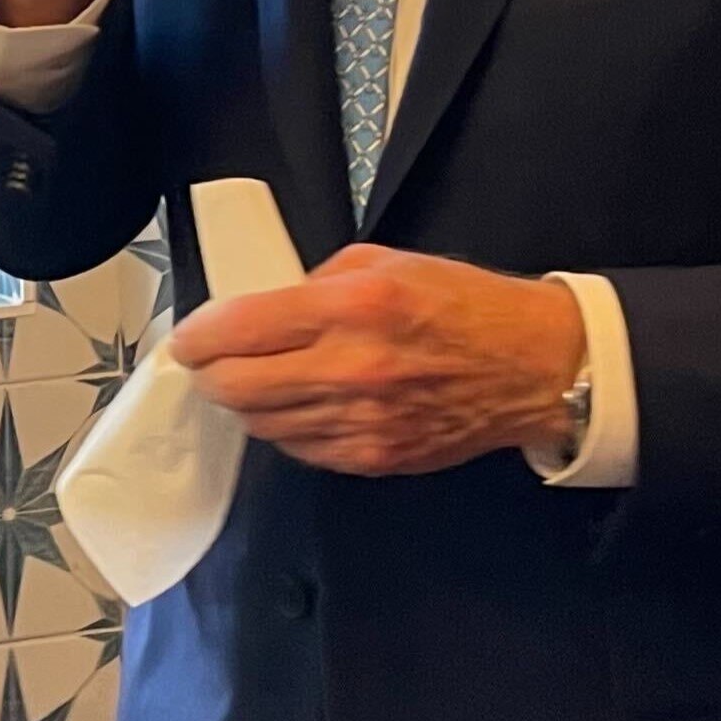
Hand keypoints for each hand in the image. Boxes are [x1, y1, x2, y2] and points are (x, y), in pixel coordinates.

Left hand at [169, 245, 585, 478]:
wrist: (532, 367)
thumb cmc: (463, 306)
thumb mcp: (384, 262)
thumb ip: (316, 283)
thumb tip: (264, 309)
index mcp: (352, 307)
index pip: (239, 329)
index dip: (197, 336)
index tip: (188, 337)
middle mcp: (351, 369)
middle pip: (236, 388)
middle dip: (208, 375)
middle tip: (206, 361)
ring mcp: (363, 422)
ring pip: (263, 425)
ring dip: (245, 403)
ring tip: (251, 380)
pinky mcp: (375, 458)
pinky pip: (302, 450)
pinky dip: (286, 428)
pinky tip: (296, 405)